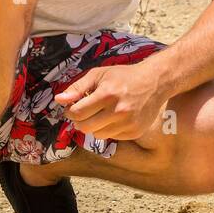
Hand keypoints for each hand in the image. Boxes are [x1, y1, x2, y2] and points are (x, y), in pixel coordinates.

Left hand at [54, 63, 168, 140]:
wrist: (155, 82)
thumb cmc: (123, 76)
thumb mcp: (98, 75)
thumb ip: (77, 88)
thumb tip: (59, 100)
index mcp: (107, 94)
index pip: (78, 113)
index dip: (70, 111)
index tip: (72, 107)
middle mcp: (119, 111)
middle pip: (85, 127)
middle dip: (79, 121)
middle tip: (83, 113)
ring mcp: (129, 123)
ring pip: (97, 135)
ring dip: (94, 126)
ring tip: (99, 114)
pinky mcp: (135, 132)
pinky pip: (112, 137)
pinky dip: (108, 129)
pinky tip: (113, 118)